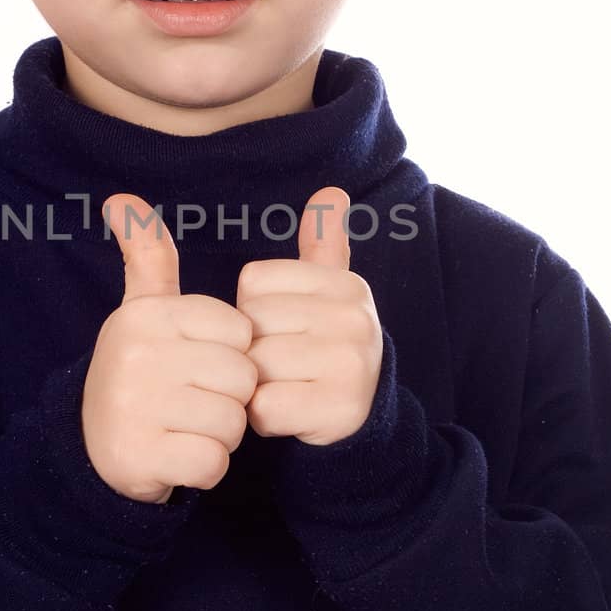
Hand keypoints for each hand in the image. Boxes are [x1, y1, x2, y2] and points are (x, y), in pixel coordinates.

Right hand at [81, 193, 258, 503]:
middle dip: (230, 399)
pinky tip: (176, 457)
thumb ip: (148, 255)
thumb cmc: (139, 373)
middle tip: (192, 403)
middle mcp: (137, 353)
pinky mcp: (139, 455)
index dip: (231, 355)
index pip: (241, 332)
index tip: (196, 364)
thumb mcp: (143, 310)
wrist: (90, 449)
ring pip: (232, 422)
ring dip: (219, 436)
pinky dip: (204, 469)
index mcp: (148, 314)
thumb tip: (122, 197)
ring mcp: (134, 406)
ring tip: (183, 428)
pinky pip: (213, 463)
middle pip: (243, 378)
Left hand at [236, 186, 382, 445]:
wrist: (358, 418)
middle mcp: (354, 317)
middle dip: (253, 349)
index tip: (286, 328)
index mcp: (344, 284)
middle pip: (251, 323)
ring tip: (287, 388)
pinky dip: (266, 418)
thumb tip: (331, 191)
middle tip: (285, 365)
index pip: (253, 282)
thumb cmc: (326, 347)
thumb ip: (323, 244)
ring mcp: (351, 363)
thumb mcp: (326, 292)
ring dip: (257, 386)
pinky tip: (291, 414)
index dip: (254, 310)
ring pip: (255, 367)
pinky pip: (266, 408)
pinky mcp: (340, 408)